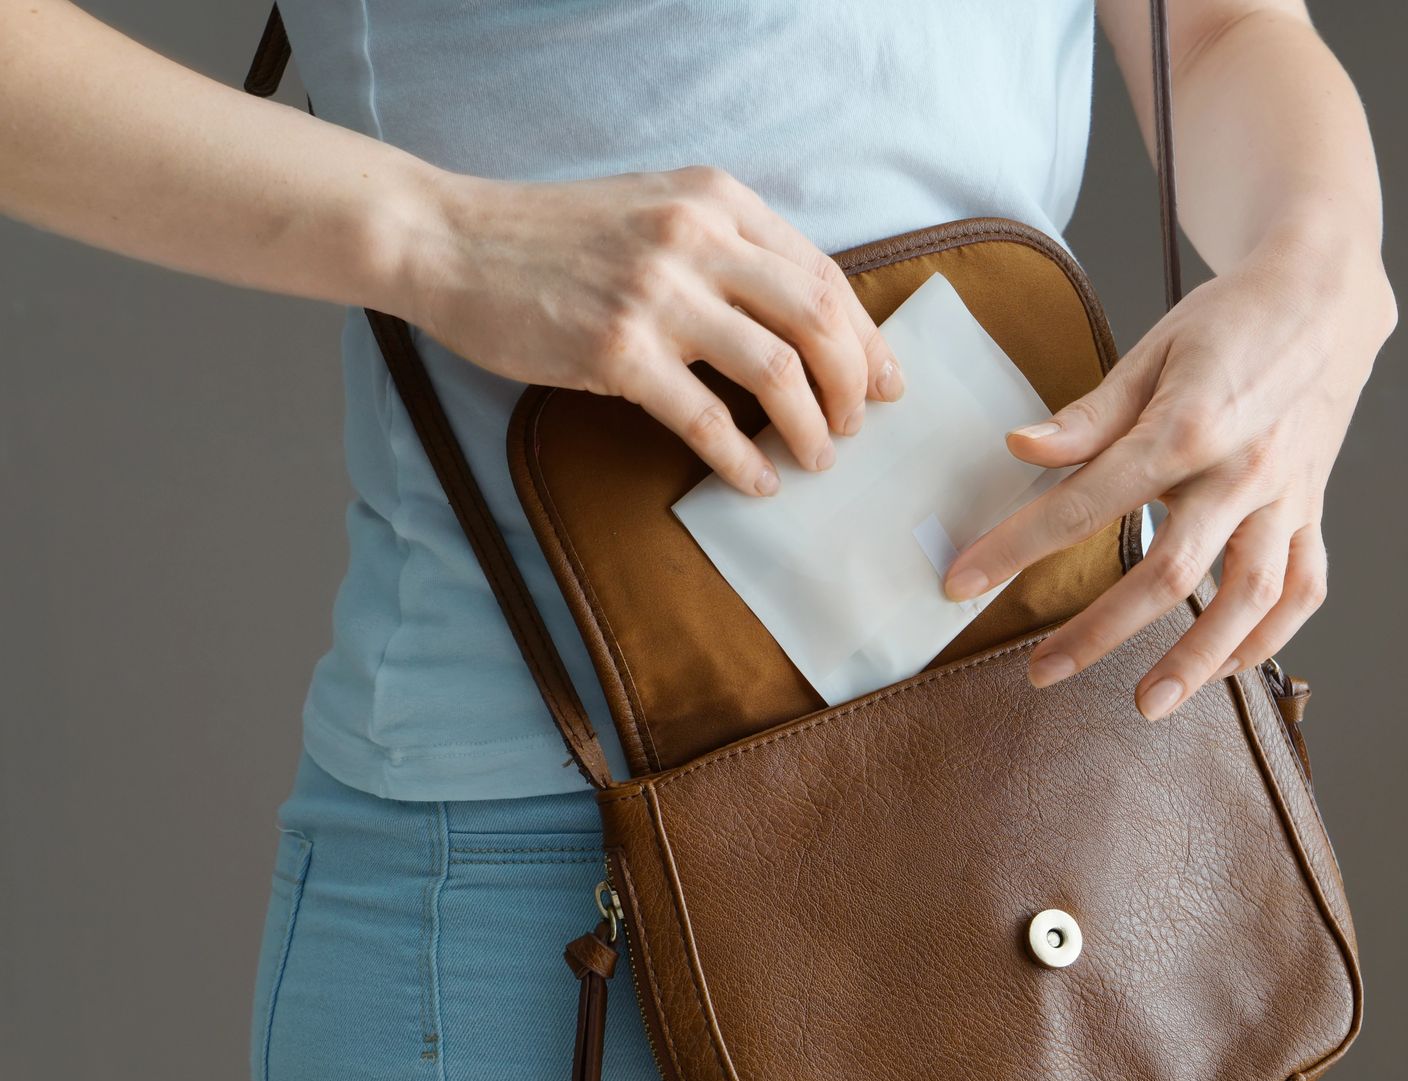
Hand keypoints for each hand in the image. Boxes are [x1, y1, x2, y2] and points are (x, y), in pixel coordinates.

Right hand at [401, 165, 902, 494]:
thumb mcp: (658, 213)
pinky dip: (744, 459)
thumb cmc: (557, 237)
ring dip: (811, 427)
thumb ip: (729, 249)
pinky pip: (706, 419)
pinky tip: (758, 481)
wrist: (450, 242)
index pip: (825, 274)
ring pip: (778, 370)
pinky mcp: (616, 350)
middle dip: (853, 385)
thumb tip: (807, 323)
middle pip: (819, 320)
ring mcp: (656, 294)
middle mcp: (697, 238)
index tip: (886, 382)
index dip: (866, 338)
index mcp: (718, 200)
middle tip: (854, 427)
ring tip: (816, 458)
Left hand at [943, 227, 1394, 718]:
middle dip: (1099, 631)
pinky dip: (1268, 636)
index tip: (965, 581)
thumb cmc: (1229, 319)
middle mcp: (1242, 470)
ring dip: (1198, 659)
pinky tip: (1227, 666)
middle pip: (1168, 571)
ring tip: (1146, 703)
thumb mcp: (1152, 349)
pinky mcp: (1313, 507)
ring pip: (1248, 597)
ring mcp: (1285, 495)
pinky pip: (1302, 587)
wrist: (1326, 294)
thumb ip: (1090, 415)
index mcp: (1189, 425)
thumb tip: (1022, 449)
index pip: (1088, 502)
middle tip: (1041, 671)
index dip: (1021, 547)